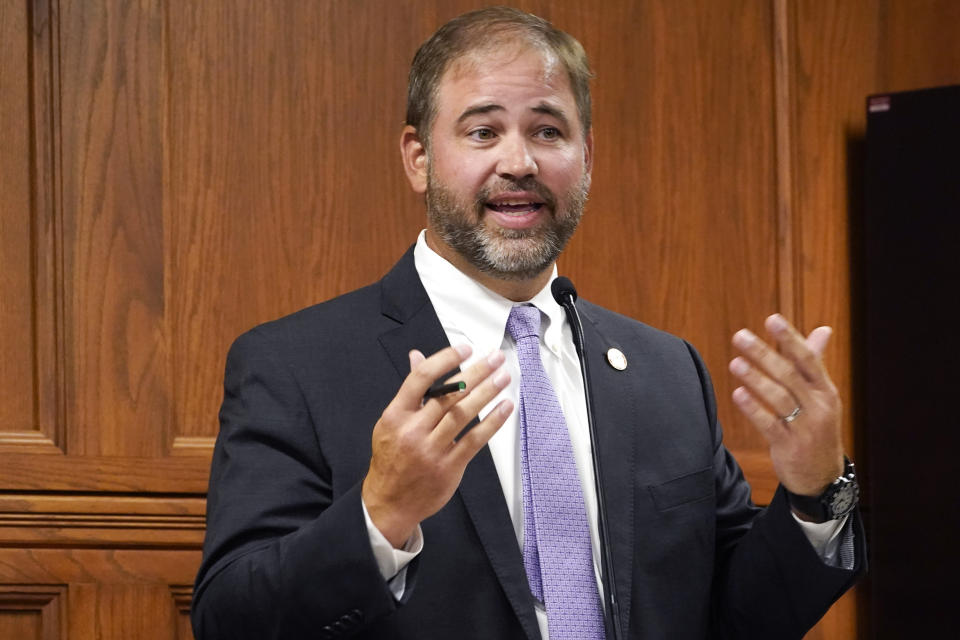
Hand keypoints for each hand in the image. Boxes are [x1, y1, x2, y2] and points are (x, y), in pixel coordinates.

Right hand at [362, 344, 512, 547]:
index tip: (465, 349)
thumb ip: (410, 390)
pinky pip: (475, 439)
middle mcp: (413, 430)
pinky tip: (505, 407)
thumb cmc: (391, 457)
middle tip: (496, 358)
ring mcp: (432, 449)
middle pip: (449, 394)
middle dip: (476, 372)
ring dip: (488, 392)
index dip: (445, 360)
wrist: (388, 502)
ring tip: (503, 377)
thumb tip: (417, 356)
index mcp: (396, 415)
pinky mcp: (449, 466)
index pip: (422, 379)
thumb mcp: (392, 421)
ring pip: (464, 413)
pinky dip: (492, 421)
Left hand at [728, 314, 843, 496]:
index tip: (771, 320)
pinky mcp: (790, 447)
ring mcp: (806, 427)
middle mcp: (818, 406)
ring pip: (779, 398)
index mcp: (825, 390)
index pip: (808, 359)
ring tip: (735, 363)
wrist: (823, 477)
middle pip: (789, 374)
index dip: (790, 339)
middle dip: (764, 353)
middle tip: (739, 336)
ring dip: (756, 379)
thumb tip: (823, 329)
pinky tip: (737, 394)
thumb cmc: (817, 428)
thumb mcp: (822, 397)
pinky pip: (770, 425)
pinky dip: (754, 409)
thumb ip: (815, 363)